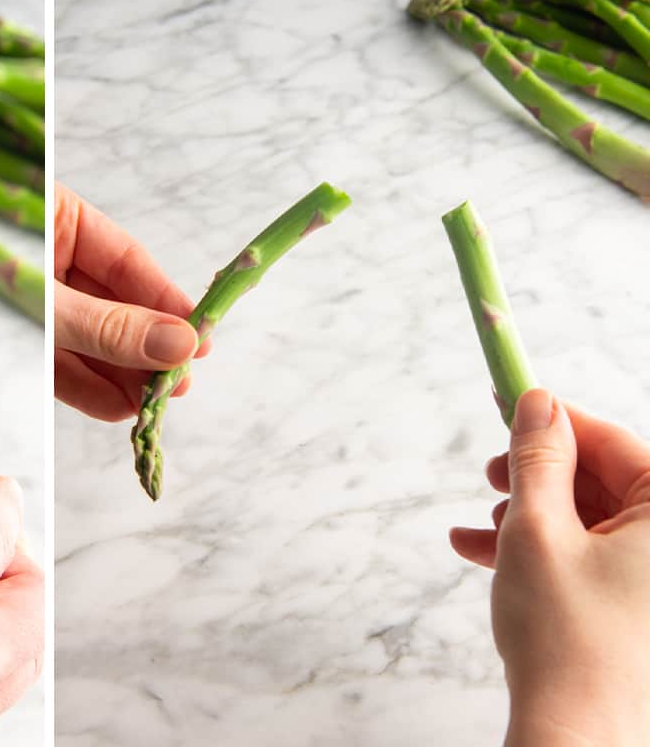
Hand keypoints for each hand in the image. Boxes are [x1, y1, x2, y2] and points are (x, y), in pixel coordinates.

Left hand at [54, 184, 208, 419]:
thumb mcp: (43, 301)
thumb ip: (105, 326)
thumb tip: (177, 343)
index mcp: (57, 215)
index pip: (127, 260)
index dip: (165, 302)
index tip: (198, 340)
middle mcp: (50, 253)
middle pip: (114, 302)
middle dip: (145, 347)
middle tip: (178, 385)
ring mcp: (36, 294)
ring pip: (91, 335)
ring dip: (121, 374)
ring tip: (152, 405)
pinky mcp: (22, 333)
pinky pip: (60, 358)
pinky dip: (85, 385)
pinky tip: (116, 407)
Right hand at [450, 389, 649, 746]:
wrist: (577, 737)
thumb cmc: (566, 639)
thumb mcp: (537, 531)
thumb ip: (536, 459)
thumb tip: (538, 402)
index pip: (614, 443)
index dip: (554, 420)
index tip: (509, 399)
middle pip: (599, 481)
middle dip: (534, 476)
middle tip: (490, 474)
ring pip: (584, 520)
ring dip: (525, 516)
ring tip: (481, 529)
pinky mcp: (633, 608)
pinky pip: (584, 557)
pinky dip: (535, 550)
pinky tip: (478, 551)